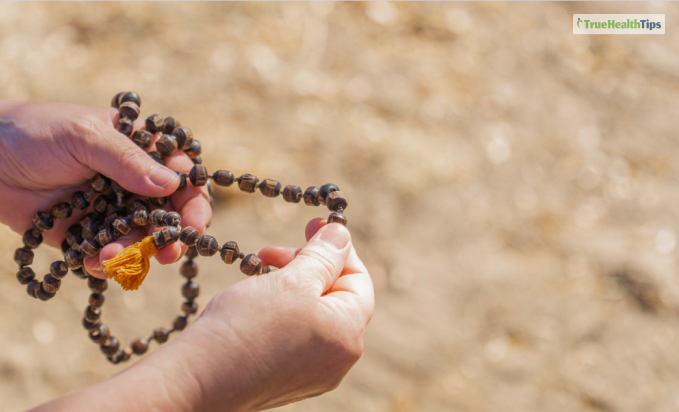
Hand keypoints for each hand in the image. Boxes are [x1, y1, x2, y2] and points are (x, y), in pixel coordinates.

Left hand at [0, 100, 210, 277]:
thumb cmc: (35, 133)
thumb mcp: (84, 137)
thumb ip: (127, 160)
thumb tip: (172, 184)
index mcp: (141, 149)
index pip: (182, 176)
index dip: (194, 201)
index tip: (194, 224)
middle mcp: (133, 181)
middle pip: (170, 214)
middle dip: (171, 236)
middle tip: (167, 254)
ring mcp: (113, 209)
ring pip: (141, 238)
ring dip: (134, 252)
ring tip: (110, 256)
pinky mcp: (89, 233)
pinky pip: (109, 254)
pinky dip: (105, 263)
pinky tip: (93, 262)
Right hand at [40, 219, 373, 411]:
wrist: (195, 380)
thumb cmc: (244, 327)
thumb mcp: (291, 281)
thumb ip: (323, 255)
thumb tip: (342, 233)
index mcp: (347, 335)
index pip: (359, 280)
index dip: (339, 248)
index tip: (313, 225)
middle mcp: (338, 359)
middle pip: (336, 296)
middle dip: (308, 265)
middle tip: (273, 250)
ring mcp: (313, 372)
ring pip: (313, 313)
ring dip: (291, 284)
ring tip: (257, 271)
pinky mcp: (287, 377)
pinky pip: (295, 333)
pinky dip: (281, 308)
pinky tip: (254, 298)